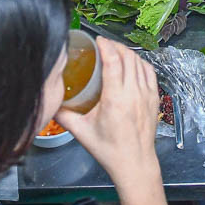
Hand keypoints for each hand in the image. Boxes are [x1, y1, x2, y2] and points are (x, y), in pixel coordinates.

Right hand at [56, 40, 159, 183]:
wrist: (134, 163)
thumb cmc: (110, 150)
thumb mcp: (81, 132)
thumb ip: (63, 116)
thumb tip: (50, 102)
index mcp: (116, 100)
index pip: (114, 62)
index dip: (106, 46)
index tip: (98, 40)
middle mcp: (134, 94)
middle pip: (128, 57)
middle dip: (115, 46)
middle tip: (104, 45)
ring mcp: (147, 95)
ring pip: (140, 62)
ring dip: (128, 53)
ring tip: (116, 51)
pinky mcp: (154, 99)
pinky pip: (150, 72)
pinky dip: (140, 63)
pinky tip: (132, 63)